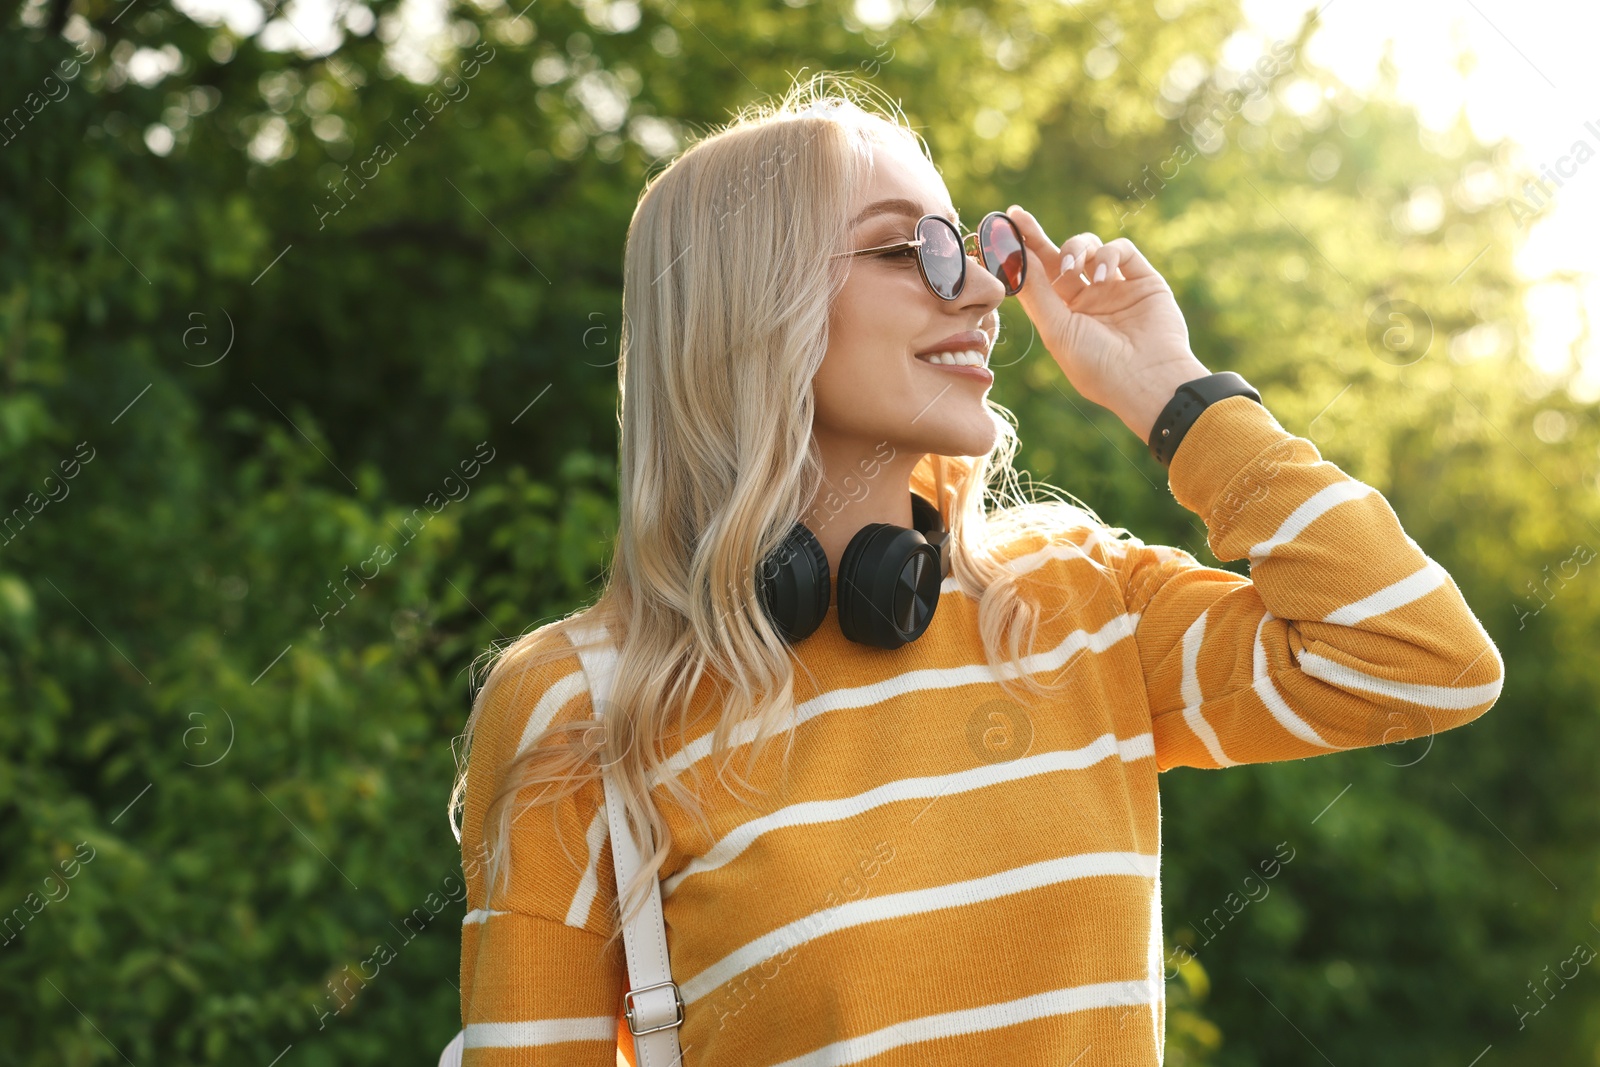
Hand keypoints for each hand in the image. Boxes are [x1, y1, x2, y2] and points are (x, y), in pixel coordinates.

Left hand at [1004, 205, 1210, 441]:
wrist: (1147, 378)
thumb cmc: (1097, 364)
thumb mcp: (1057, 330)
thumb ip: (1036, 292)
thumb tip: (1014, 256)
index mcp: (1063, 315)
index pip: (1038, 276)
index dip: (1020, 252)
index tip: (1004, 227)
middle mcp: (1087, 298)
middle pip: (1059, 256)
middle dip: (1037, 236)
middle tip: (1018, 216)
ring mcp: (1115, 286)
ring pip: (1089, 246)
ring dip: (1076, 250)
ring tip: (1075, 272)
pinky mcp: (1142, 279)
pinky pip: (1121, 249)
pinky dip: (1109, 255)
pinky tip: (1104, 277)